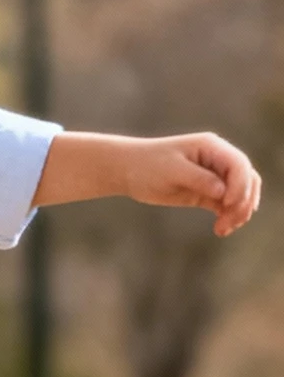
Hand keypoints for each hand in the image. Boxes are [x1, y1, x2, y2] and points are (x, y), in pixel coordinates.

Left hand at [118, 133, 261, 236]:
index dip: (240, 185)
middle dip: (242, 202)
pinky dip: (228, 216)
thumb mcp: (171, 171)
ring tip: (222, 230)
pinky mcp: (207, 192)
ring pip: (240, 193)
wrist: (129, 170)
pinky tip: (220, 229)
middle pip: (247, 179)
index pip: (239, 164)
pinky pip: (227, 204)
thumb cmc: (147, 165)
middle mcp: (218, 159)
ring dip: (238, 212)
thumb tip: (223, 192)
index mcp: (212, 147)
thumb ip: (198, 179)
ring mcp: (214, 176)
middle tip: (228, 224)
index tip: (227, 204)